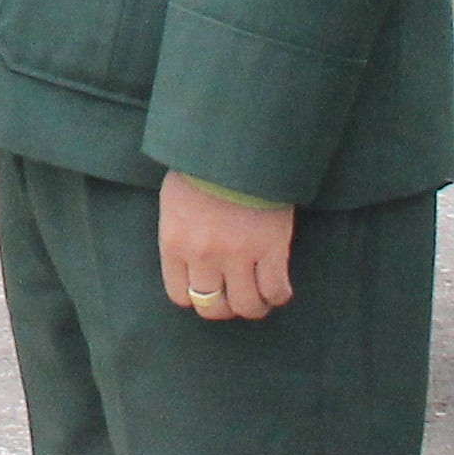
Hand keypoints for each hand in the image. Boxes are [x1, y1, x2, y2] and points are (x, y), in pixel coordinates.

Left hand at [161, 178, 296, 321]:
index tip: (208, 290)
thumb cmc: (202, 169)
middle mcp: (203, 255)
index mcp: (175, 243)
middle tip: (234, 297)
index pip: (179, 295)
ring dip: (254, 307)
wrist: (237, 146)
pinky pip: (275, 290)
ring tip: (259, 298)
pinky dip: (278, 296)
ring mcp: (237, 254)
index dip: (195, 297)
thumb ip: (179, 235)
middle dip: (224, 308)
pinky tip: (278, 288)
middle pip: (211, 307)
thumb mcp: (174, 202)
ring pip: (246, 306)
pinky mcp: (270, 248)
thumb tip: (188, 264)